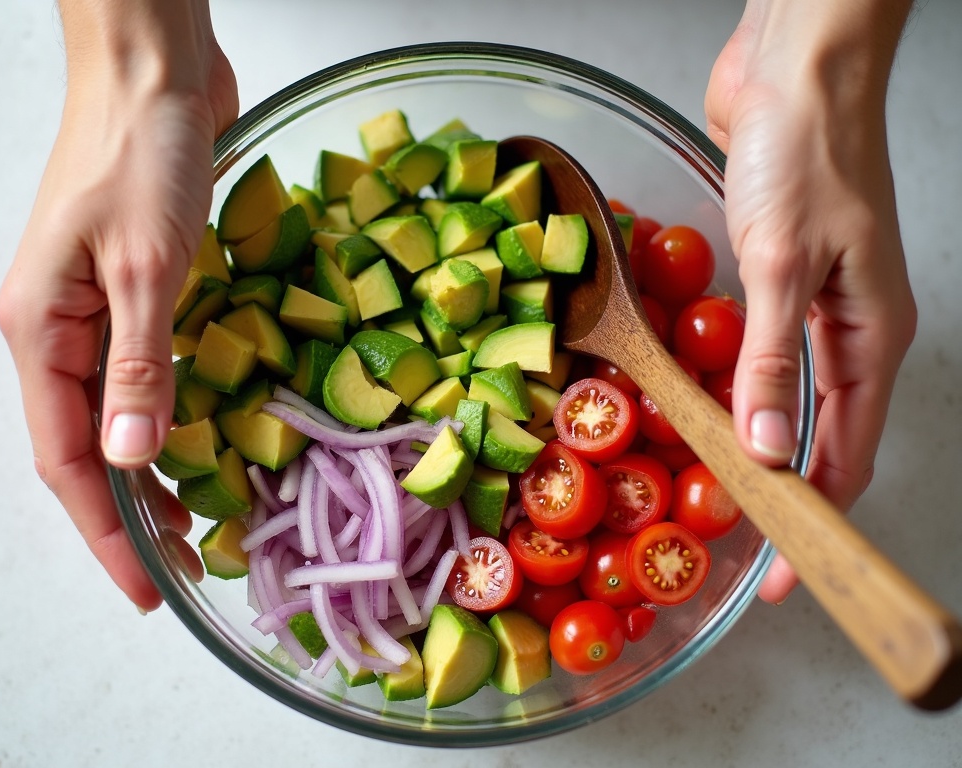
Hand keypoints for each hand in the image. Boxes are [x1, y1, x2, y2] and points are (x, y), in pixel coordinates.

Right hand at [0, 2, 237, 610]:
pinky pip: (146, 375)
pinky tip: (200, 445)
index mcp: (38, 330)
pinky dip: (172, 418)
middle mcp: (57, 330)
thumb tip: (130, 462)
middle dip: (130, 515)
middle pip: (87, 448)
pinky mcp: (136, 290)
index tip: (148, 588)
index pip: (65, 460)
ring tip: (196, 524)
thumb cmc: (140, 152)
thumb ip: (139, 368)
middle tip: (186, 567)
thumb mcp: (147, 267)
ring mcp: (96, 310)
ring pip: (117, 417)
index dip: (106, 532)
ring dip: (152, 473)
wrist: (156, 71)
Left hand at [705, 0, 916, 602]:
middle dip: (779, 491)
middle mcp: (846, 329)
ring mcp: (808, 304)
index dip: (813, 519)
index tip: (782, 575)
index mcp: (871, 336)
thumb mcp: (783, 264)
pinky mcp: (772, 278)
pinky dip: (727, 382)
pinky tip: (696, 403)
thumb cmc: (806, 153)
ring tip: (708, 484)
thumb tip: (767, 447)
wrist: (792, 69)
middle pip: (817, 435)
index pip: (846, 453)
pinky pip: (752, 349)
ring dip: (748, 439)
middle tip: (733, 540)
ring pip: (782, 395)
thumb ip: (772, 359)